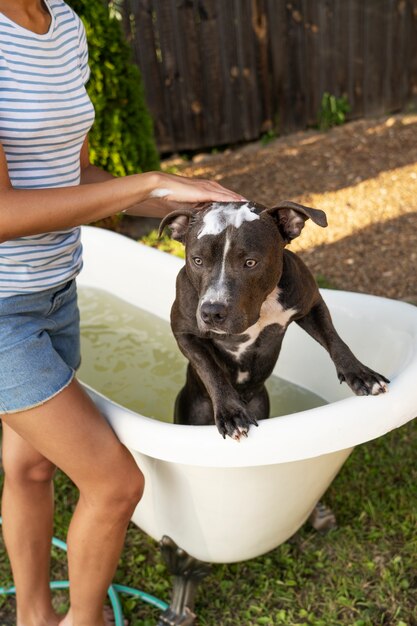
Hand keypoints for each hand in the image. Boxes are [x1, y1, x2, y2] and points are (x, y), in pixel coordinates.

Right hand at [124, 171, 246, 217]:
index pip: (226, 198)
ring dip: (240, 202)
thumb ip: (197, 214)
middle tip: (254, 212)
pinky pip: (223, 196)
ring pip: (230, 195)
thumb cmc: (172, 198)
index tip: (245, 213)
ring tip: (251, 209)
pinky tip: (241, 204)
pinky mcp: (206, 190)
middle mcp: (211, 187)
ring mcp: (209, 187)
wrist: (162, 186)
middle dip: (242, 204)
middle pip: (231, 195)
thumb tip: (201, 225)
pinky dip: (233, 200)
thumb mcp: (189, 208)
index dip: (235, 205)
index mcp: (207, 191)